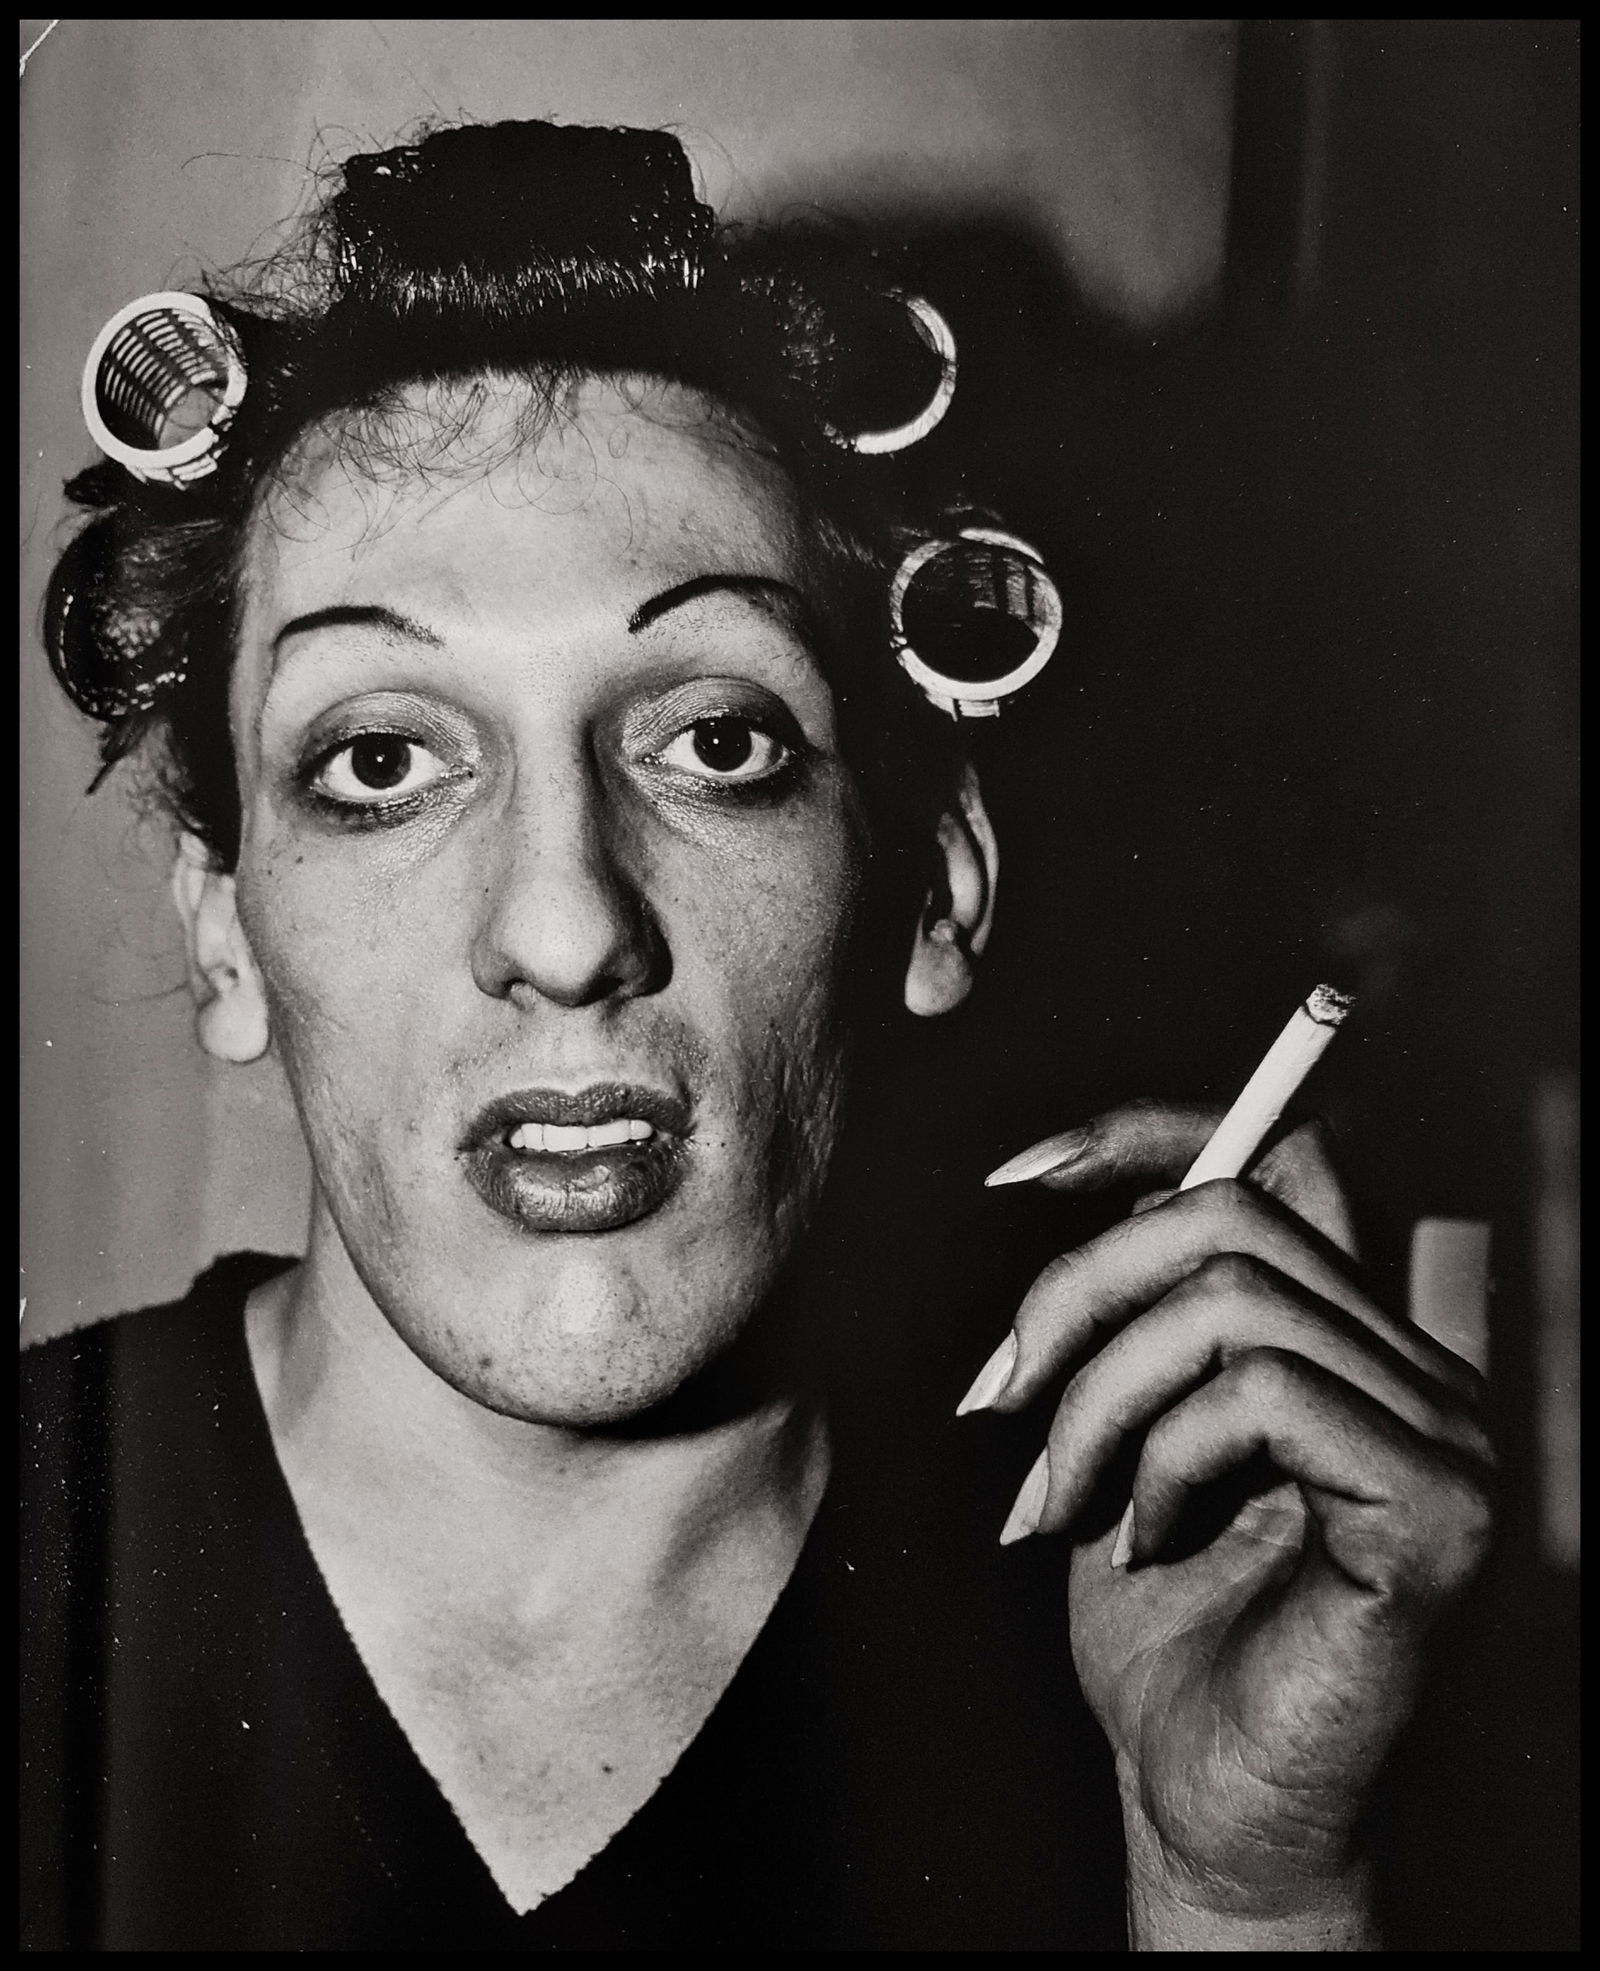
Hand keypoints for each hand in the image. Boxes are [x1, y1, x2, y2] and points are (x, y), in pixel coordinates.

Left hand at [964, 1102, 1493, 1945]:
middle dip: (1077, 1288)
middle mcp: (1416, 1369)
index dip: (1150, 1130)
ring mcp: (1443, 1435)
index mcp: (1345, 1343)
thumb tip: (1059, 1184)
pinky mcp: (1435, 1510)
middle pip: (1231, 1211)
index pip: (1279, 1158)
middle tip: (997, 1399)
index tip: (1019, 1175)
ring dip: (1097, 1398)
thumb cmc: (1157, 1628)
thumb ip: (1126, 1320)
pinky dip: (1163, 1458)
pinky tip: (1140, 1543)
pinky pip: (1263, 1396)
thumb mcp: (1115, 1437)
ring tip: (1055, 1502)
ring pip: (1231, 1301)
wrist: (1207, 1802)